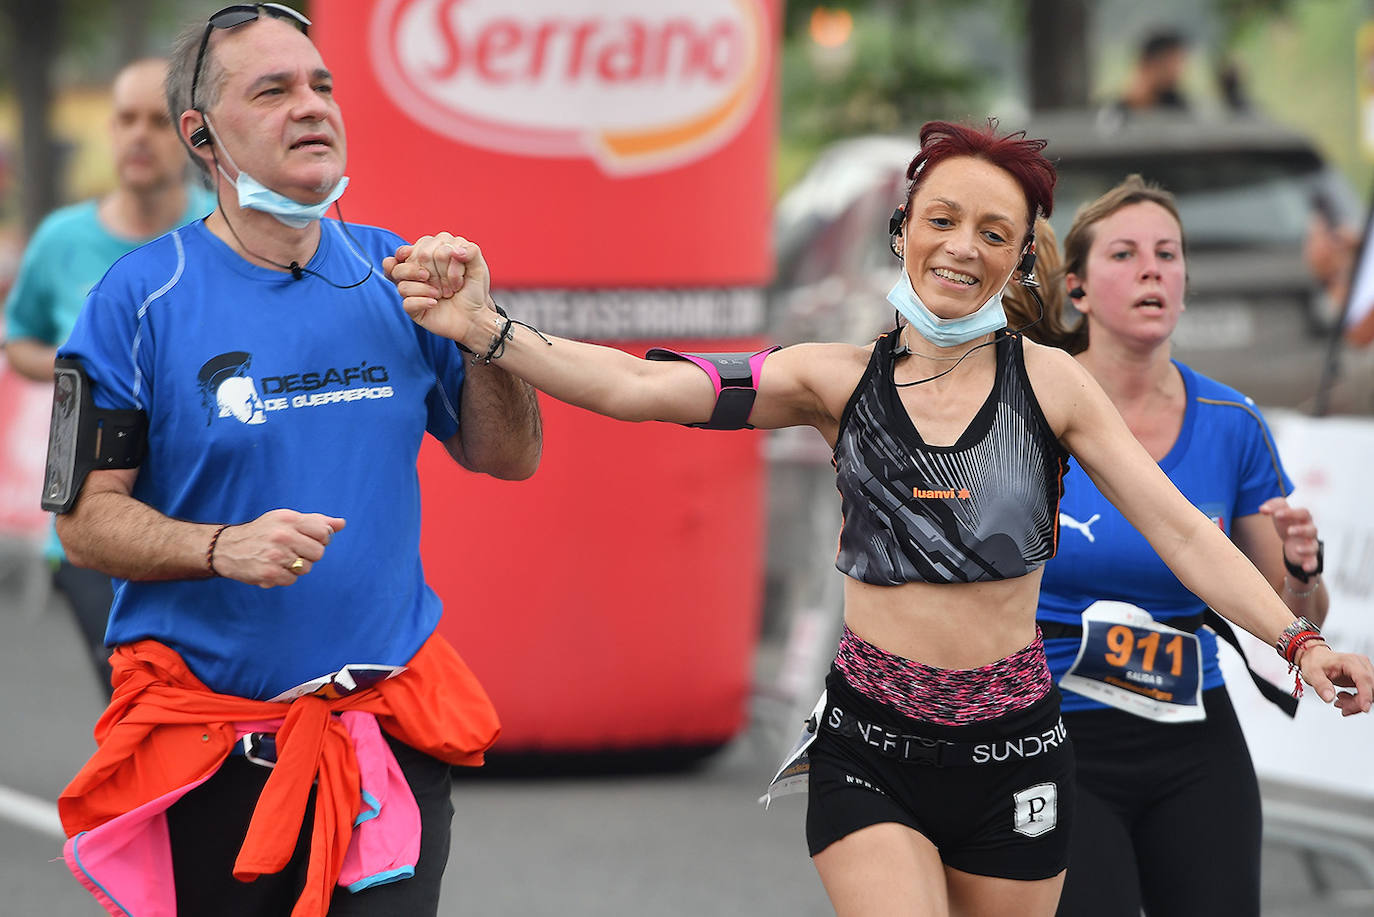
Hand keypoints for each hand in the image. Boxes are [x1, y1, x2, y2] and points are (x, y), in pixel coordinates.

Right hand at [212, 509, 345, 587]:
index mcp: (289, 519)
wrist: (227, 547)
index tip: (309, 540)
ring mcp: (276, 555)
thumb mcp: (286, 520)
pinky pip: (292, 580)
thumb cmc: (263, 532)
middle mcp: (283, 535)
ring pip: (306, 568)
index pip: (324, 532)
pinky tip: (273, 568)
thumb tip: (341, 524)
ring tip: (280, 559)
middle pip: (318, 553)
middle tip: (293, 551)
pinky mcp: (269, 573)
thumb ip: (316, 521)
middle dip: (309, 555)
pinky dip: (285, 577)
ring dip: (296, 567)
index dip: (321, 539)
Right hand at [384, 233, 494, 345]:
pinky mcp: (411, 306)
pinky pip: (406, 301)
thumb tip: (454, 249)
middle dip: (434, 273)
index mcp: (429, 255)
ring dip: (424, 287)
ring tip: (442, 293)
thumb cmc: (473, 291)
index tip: (457, 266)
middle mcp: (416, 270)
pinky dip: (421, 301)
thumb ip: (471, 251)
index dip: (440, 257)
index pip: (421, 247)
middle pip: (406, 261)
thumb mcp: (478, 268)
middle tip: (452, 285)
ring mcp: (412, 288)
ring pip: (400, 279)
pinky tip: (434, 303)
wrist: (475, 317)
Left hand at [1258, 496, 1320, 574]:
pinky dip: (1311, 565)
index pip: (1302, 513)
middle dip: (1301, 530)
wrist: (1291, 542)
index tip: (1276, 514)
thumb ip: (1272, 506)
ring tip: (1297, 549)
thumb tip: (1262, 508)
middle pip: (1311, 529)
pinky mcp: (1309, 557)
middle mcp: (1309, 531)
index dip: (1290, 513)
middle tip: (1289, 531)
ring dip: (1306, 548)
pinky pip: (1314, 562)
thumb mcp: (1279, 513)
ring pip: (1314, 546)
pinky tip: (1305, 567)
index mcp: (1303, 519)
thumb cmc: (1286, 524)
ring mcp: (1310, 544)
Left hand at [1298, 643, 1373, 715]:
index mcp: (1350, 661)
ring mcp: (1364, 671)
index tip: (1363, 708)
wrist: (1315, 659)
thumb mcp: (1312, 673)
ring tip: (1339, 702)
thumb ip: (1321, 685)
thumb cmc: (1315, 663)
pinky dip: (1357, 702)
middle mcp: (1361, 665)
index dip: (1366, 694)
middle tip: (1341, 705)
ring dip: (1356, 703)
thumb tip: (1329, 697)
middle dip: (1357, 702)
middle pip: (1369, 688)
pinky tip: (1345, 700)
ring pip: (1370, 693)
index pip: (1364, 679)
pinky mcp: (1363, 679)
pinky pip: (1367, 694)